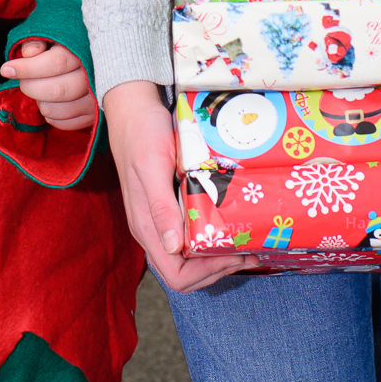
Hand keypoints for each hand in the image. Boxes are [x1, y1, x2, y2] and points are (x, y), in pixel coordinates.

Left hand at [1, 38, 97, 131]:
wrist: (100, 52)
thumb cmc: (69, 40)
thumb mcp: (54, 32)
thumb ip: (39, 39)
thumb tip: (30, 53)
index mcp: (85, 50)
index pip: (55, 63)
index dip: (27, 68)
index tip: (6, 69)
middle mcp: (95, 76)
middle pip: (56, 90)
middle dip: (30, 87)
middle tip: (24, 80)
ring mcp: (97, 98)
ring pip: (58, 110)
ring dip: (40, 102)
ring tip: (41, 88)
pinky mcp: (96, 114)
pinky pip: (66, 124)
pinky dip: (51, 116)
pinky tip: (49, 102)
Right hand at [104, 80, 244, 291]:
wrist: (132, 107)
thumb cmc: (142, 133)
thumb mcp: (152, 167)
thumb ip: (161, 208)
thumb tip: (172, 248)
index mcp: (146, 226)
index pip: (176, 274)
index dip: (207, 273)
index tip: (234, 254)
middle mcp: (152, 229)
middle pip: (184, 273)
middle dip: (217, 269)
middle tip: (248, 252)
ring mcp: (159, 219)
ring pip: (188, 259)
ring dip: (216, 259)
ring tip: (245, 244)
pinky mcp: (167, 206)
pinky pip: (189, 237)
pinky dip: (211, 241)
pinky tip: (230, 226)